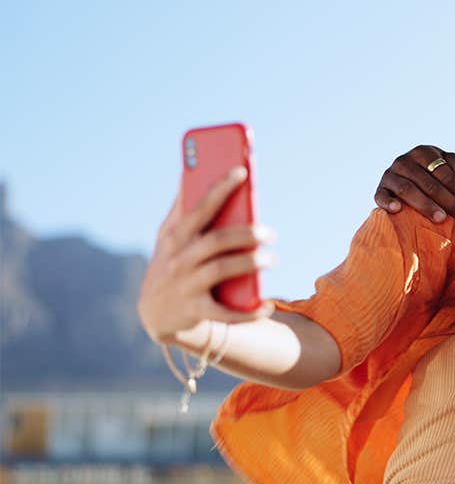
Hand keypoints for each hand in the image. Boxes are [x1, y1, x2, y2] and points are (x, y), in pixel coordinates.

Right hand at [137, 167, 275, 344]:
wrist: (154, 313)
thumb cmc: (171, 263)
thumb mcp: (169, 237)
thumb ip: (182, 207)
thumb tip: (191, 170)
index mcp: (176, 235)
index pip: (200, 207)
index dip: (221, 188)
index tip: (242, 172)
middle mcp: (179, 258)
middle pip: (217, 240)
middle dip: (248, 234)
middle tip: (271, 234)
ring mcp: (186, 285)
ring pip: (222, 269)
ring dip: (251, 263)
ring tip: (271, 259)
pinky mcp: (195, 311)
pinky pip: (224, 312)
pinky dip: (247, 311)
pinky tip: (266, 304)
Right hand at [374, 145, 454, 222]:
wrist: (405, 181)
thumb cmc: (432, 175)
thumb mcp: (447, 166)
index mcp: (423, 152)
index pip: (443, 171)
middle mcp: (404, 161)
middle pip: (429, 183)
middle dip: (449, 201)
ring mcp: (390, 175)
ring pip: (408, 190)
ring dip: (426, 205)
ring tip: (441, 218)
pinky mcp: (380, 190)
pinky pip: (381, 196)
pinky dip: (388, 202)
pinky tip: (397, 210)